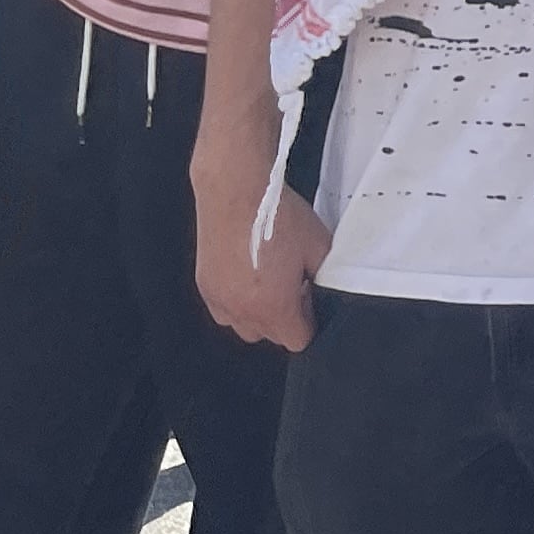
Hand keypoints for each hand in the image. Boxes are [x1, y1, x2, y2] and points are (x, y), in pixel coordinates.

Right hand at [199, 184, 329, 349]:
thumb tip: (328, 289)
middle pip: (271, 336)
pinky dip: (238, 301)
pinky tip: (250, 273)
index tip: (311, 301)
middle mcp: (243, 311)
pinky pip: (225, 310)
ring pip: (245, 326)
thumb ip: (327, 276)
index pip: (297, 340)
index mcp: (274, 307)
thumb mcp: (319, 244)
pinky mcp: (205, 287)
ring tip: (271, 279)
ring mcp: (220, 301)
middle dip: (286, 317)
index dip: (310, 322)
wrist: (236, 192)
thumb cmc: (276, 215)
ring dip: (260, 312)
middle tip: (294, 284)